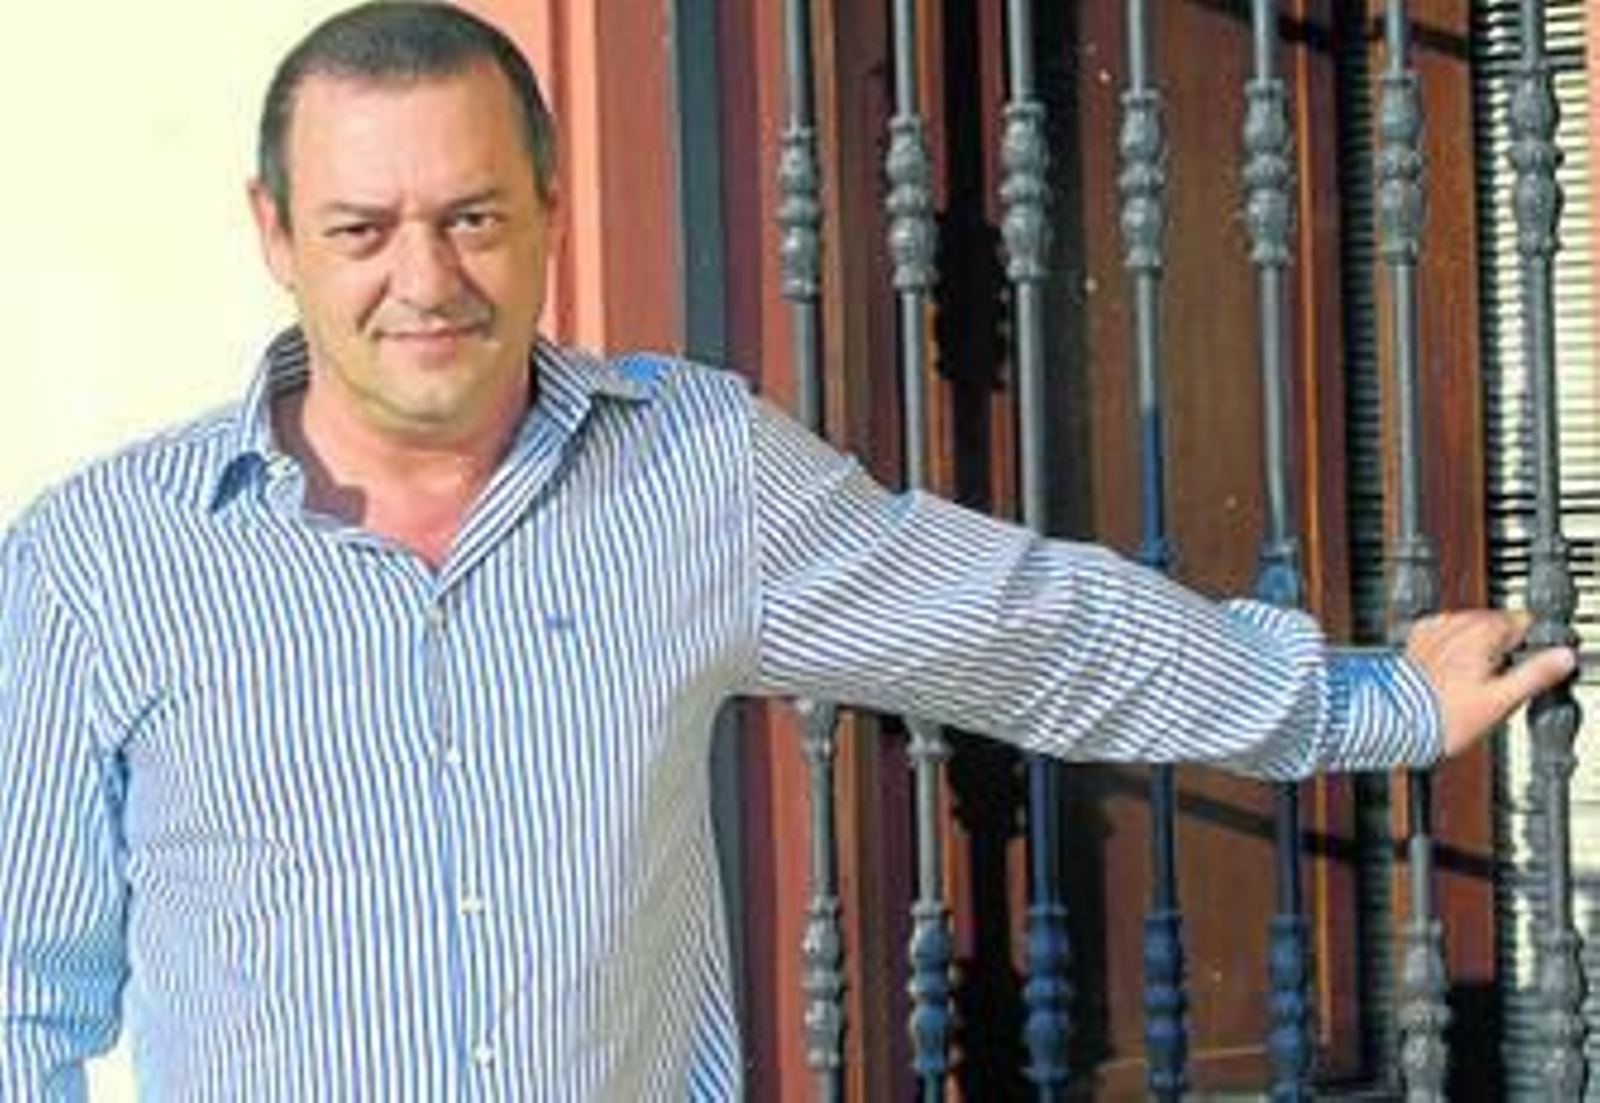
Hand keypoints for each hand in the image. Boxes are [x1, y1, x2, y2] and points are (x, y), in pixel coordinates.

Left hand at [1404, 610, 1578, 757]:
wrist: (1398, 723)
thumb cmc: (1445, 717)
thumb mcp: (1502, 700)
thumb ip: (1536, 674)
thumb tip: (1561, 656)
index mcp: (1481, 633)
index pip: (1523, 621)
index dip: (1528, 645)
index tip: (1522, 665)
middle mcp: (1455, 624)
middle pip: (1497, 624)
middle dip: (1502, 648)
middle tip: (1494, 681)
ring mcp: (1435, 630)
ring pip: (1472, 628)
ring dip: (1478, 647)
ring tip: (1469, 680)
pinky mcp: (1419, 639)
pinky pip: (1447, 634)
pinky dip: (1454, 648)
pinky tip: (1450, 670)